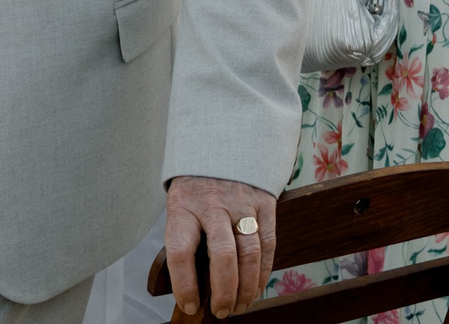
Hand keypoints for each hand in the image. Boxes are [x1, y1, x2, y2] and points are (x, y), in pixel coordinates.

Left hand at [164, 174, 277, 316]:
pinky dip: (263, 272)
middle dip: (224, 292)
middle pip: (222, 256)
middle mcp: (213, 204)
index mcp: (183, 206)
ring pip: (250, 254)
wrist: (223, 141)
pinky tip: (256, 288)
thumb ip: (186, 239)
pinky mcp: (265, 202)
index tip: (190, 306)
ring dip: (246, 288)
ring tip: (240, 306)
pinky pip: (268, 244)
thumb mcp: (179, 206)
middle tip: (221, 312)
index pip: (180, 252)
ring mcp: (242, 203)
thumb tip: (194, 289)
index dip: (184, 285)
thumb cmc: (196, 187)